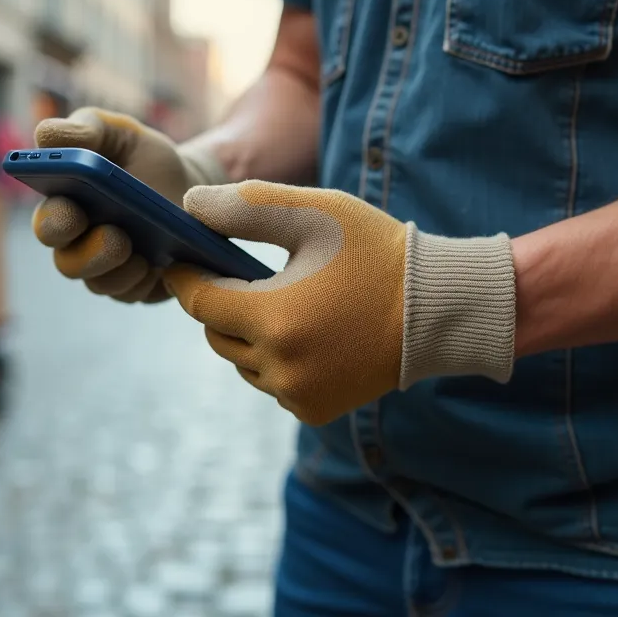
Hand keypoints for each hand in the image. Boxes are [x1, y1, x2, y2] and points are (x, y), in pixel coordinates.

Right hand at [31, 107, 225, 302]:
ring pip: (101, 284)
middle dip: (89, 253)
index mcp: (66, 206)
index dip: (55, 221)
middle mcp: (80, 244)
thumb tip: (44, 136)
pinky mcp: (139, 286)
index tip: (71, 209)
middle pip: (68, 263)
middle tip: (115, 235)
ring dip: (119, 271)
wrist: (193, 184)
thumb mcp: (119, 134)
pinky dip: (146, 282)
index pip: (49, 223)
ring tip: (142, 254)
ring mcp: (109, 270)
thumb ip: (84, 130)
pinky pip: (135, 294)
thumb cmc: (144, 158)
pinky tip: (162, 267)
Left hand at [162, 181, 517, 425]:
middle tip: (240, 277)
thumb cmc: (375, 253)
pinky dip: (277, 361)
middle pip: (217, 335)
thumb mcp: (315, 214)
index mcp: (273, 318)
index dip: (184, 278)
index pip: (199, 302)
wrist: (437, 310)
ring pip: (243, 363)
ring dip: (249, 335)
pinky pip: (273, 384)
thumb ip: (246, 207)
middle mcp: (279, 366)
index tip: (179, 259)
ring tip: (282, 303)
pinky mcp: (314, 410)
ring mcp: (297, 394)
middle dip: (222, 305)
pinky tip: (306, 334)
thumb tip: (188, 206)